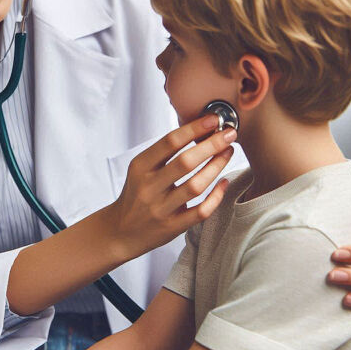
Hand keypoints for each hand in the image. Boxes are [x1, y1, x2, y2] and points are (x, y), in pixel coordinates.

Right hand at [104, 114, 235, 259]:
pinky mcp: (172, 227)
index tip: (214, 119)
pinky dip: (216, 196)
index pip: (169, 142)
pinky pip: (200, 211)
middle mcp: (149, 188)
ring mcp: (160, 209)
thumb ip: (164, 152)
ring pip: (195, 186)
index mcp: (140, 168)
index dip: (194, 128)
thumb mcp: (140, 169)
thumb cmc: (137, 193)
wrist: (120, 230)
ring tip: (228, 152)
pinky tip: (224, 182)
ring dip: (216, 166)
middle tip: (230, 134)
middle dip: (211, 145)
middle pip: (185, 162)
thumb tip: (200, 130)